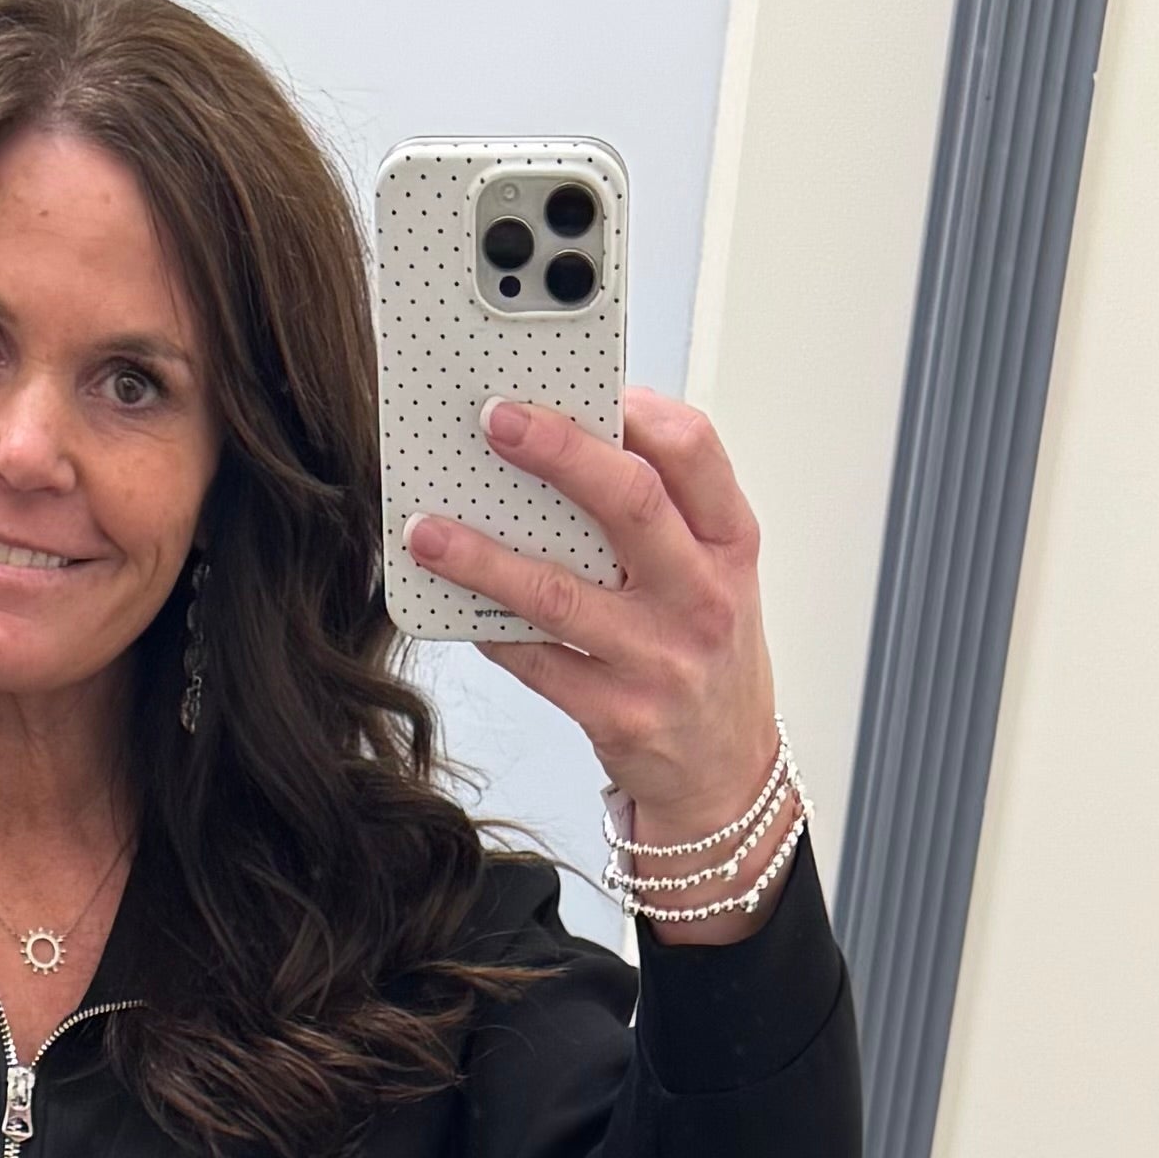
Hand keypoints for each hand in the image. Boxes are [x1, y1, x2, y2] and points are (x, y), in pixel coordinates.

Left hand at [405, 388, 787, 943]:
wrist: (725, 777)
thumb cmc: (705, 656)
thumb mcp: (712, 574)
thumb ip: (663, 513)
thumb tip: (566, 442)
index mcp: (730, 544)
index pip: (695, 451)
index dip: (636, 408)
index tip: (580, 380)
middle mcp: (702, 597)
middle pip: (629, 504)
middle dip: (558, 453)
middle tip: (495, 419)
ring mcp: (659, 661)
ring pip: (559, 593)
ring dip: (484, 556)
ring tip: (428, 529)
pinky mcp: (617, 717)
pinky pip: (534, 662)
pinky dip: (488, 628)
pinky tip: (452, 604)